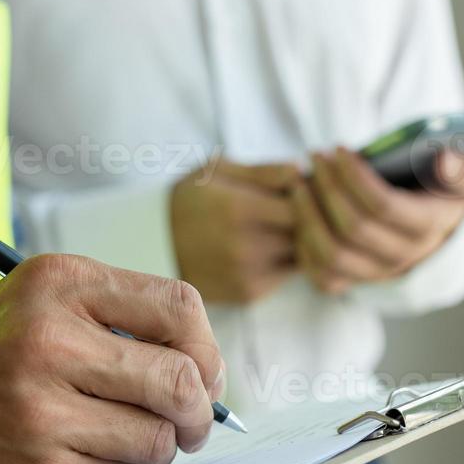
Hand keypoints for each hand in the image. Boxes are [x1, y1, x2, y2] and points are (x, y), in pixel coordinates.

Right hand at [0, 254, 225, 463]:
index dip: (206, 348)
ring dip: (153, 450)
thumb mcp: (39, 306)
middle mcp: (49, 339)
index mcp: (59, 283)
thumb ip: (119, 321)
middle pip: (180, 378)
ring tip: (118, 441)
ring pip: (157, 438)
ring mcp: (41, 410)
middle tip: (187, 425)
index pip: (179, 306)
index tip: (203, 373)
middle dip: (197, 412)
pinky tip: (73, 459)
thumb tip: (206, 371)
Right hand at [170, 158, 301, 304]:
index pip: (302, 204)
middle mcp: (245, 247)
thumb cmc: (190, 198)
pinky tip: (270, 244)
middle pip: (306, 233)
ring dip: (301, 240)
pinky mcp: (249, 294)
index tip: (301, 187)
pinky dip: (287, 259)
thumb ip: (265, 171)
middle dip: (309, 218)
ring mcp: (248, 275)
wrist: (153, 245)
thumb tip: (304, 170)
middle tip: (302, 206)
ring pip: (301, 256)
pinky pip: (286, 275)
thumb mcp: (218, 171)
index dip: (309, 194)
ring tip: (283, 223)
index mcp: (238, 209)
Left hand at [293, 147, 463, 294]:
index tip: (337, 149)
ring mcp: (377, 273)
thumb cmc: (438, 188)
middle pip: (353, 228)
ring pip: (332, 255)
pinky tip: (299, 211)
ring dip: (308, 216)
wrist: (431, 224)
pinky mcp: (354, 281)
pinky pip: (321, 274)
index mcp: (428, 226)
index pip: (383, 206)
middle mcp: (403, 256)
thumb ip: (457, 166)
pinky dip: (303, 244)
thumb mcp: (458, 173)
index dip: (355, 177)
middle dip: (327, 188)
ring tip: (298, 181)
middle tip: (314, 156)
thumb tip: (445, 159)